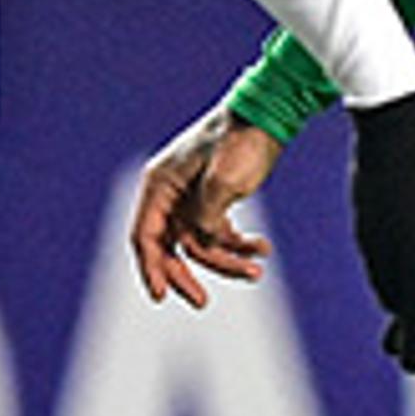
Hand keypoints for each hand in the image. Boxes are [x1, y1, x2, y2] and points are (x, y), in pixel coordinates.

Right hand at [131, 105, 280, 309]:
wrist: (270, 115)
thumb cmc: (241, 141)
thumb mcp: (223, 182)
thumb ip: (206, 219)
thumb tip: (202, 242)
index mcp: (160, 185)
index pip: (145, 236)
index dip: (150, 268)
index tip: (161, 294)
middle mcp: (170, 195)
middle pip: (169, 247)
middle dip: (186, 274)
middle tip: (201, 300)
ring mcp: (192, 199)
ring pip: (200, 245)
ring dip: (226, 260)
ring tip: (255, 269)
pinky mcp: (215, 201)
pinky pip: (220, 234)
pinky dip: (238, 245)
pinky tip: (262, 248)